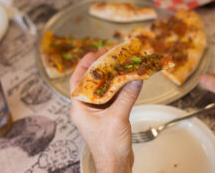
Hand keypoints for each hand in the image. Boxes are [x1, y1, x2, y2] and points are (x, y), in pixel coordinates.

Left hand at [70, 50, 142, 172]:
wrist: (116, 164)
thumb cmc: (109, 146)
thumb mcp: (117, 118)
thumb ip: (127, 96)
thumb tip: (136, 79)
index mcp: (80, 108)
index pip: (77, 81)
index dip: (84, 65)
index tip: (93, 53)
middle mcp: (87, 108)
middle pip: (91, 83)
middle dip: (101, 69)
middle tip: (110, 56)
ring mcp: (98, 112)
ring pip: (103, 90)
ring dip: (112, 78)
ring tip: (120, 65)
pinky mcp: (108, 115)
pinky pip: (113, 97)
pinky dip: (120, 88)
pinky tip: (127, 81)